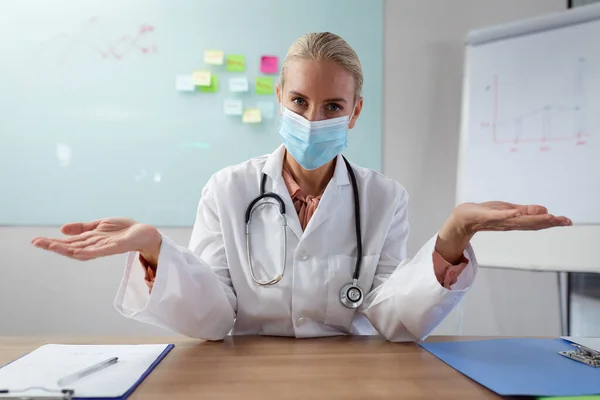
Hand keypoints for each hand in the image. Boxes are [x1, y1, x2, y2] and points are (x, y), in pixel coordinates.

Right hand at [31, 218, 161, 262]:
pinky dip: (86, 252)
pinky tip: (75, 251)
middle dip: (52, 246)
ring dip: (65, 249)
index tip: (36, 240)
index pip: (67, 243)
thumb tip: (62, 229)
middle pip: (70, 248)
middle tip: (36, 243)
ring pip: (80, 251)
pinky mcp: (114, 248)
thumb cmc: (123, 230)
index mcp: (90, 240)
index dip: (52, 242)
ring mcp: (103, 248)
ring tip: (50, 246)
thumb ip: (82, 227)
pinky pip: (98, 252)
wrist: (143, 233)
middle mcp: (94, 246)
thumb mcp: (99, 224)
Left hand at [436, 201, 570, 263]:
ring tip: (548, 217)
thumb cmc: (486, 213)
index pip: (535, 222)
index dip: (551, 222)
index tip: (567, 221)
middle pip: (530, 224)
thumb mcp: (508, 210)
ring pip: (517, 220)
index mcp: (514, 221)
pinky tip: (516, 212)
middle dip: (547, 222)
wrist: (464, 218)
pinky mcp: (486, 216)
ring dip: (532, 219)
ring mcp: (497, 220)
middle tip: (563, 221)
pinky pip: (497, 215)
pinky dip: (506, 215)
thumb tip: (544, 211)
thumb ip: (525, 211)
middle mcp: (508, 223)